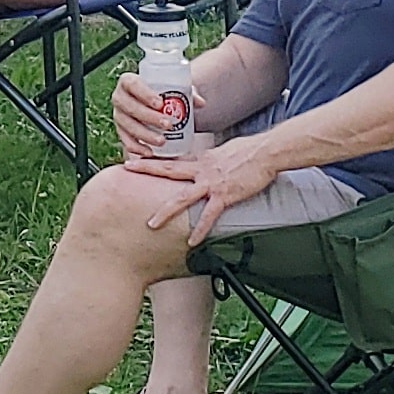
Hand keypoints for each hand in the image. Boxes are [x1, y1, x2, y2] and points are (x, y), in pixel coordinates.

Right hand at [112, 69, 193, 160]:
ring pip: (127, 125)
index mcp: (128, 81)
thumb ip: (187, 93)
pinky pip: (125, 140)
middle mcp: (119, 96)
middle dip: (148, 117)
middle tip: (168, 124)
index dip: (144, 94)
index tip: (161, 104)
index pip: (133, 84)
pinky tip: (149, 152)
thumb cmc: (163, 92)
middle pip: (130, 107)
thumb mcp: (174, 88)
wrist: (150, 102)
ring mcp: (117, 114)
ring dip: (145, 135)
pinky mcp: (120, 130)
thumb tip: (200, 103)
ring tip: (162, 141)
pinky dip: (136, 147)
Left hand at [139, 132, 271, 232]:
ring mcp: (211, 183)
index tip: (136, 158)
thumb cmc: (249, 151)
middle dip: (147, 169)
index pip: (173, 160)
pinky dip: (200, 230)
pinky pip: (208, 215)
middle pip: (168, 170)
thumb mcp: (223, 151)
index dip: (153, 159)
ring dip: (166, 211)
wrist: (266, 152)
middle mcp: (201, 170)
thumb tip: (206, 162)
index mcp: (201, 160)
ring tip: (151, 224)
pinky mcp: (224, 195)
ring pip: (182, 198)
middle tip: (127, 168)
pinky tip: (192, 242)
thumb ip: (210, 159)